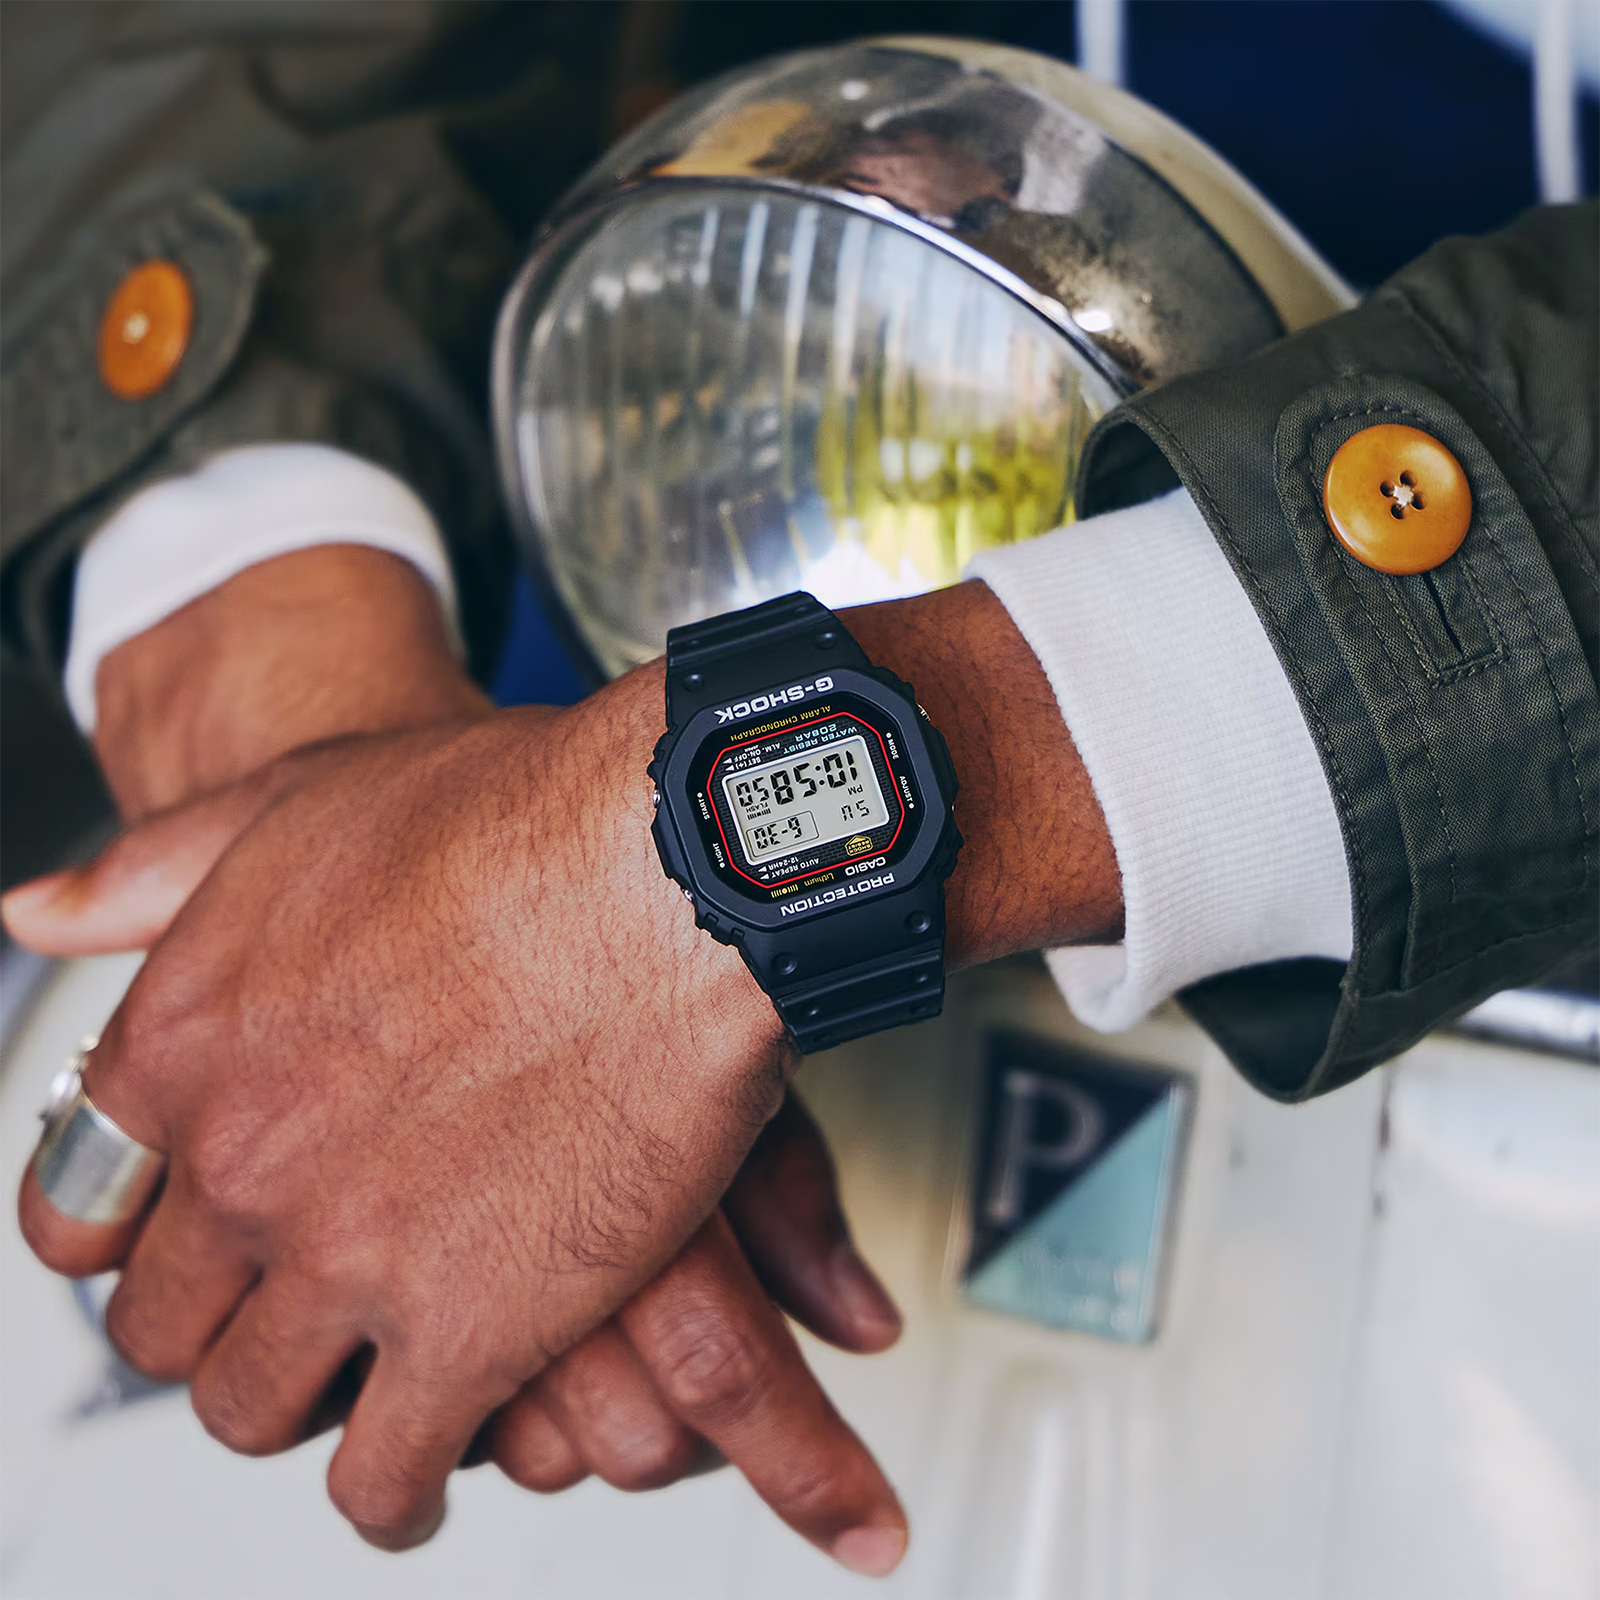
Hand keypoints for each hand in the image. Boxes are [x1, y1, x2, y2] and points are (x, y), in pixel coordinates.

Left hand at [12, 550, 909, 1569]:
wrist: (666, 865)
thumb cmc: (514, 818)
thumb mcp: (302, 804)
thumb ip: (153, 868)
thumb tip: (34, 912)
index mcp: (188, 1042)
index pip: (80, 1208)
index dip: (123, 1240)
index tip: (178, 1246)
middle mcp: (243, 1161)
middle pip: (166, 1324)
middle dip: (217, 1327)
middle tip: (284, 1316)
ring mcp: (347, 1256)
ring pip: (257, 1407)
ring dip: (299, 1407)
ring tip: (351, 1391)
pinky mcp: (470, 1330)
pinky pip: (386, 1474)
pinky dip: (393, 1494)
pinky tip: (422, 1474)